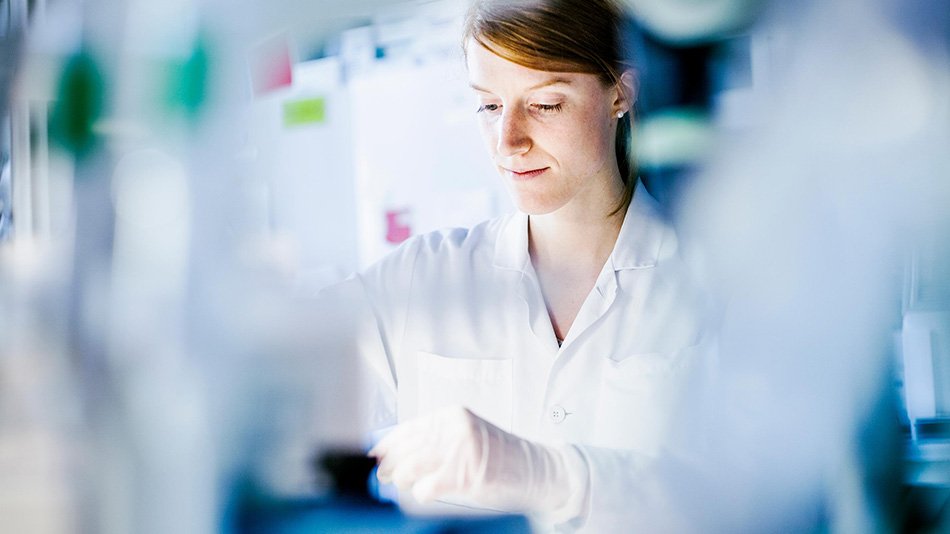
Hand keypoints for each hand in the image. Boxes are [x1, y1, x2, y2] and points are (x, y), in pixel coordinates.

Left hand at [369, 405, 586, 517]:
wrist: (533, 468)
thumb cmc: (498, 456)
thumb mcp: (464, 438)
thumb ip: (435, 441)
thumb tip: (396, 454)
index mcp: (452, 415)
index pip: (409, 428)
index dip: (388, 444)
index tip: (374, 455)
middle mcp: (455, 427)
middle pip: (407, 447)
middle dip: (390, 464)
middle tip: (382, 476)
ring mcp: (461, 450)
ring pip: (412, 467)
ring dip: (403, 479)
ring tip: (404, 484)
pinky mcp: (465, 475)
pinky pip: (427, 487)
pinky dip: (421, 493)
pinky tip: (426, 492)